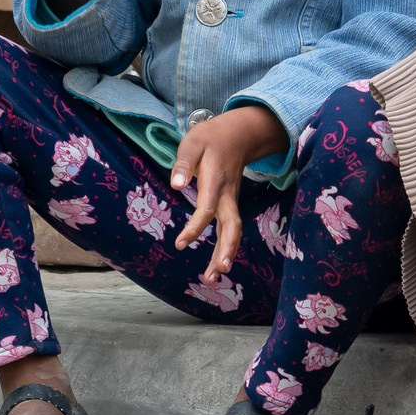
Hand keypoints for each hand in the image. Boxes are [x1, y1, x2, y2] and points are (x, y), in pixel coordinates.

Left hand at [172, 105, 287, 279]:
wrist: (239, 135)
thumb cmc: (211, 138)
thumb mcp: (193, 142)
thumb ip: (184, 163)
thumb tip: (176, 185)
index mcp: (216, 180)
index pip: (207, 208)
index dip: (195, 227)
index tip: (180, 244)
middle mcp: (227, 195)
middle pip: (232, 226)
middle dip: (227, 249)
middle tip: (218, 272)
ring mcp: (231, 201)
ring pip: (233, 231)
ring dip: (226, 255)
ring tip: (212, 279)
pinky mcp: (230, 205)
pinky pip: (230, 229)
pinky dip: (226, 248)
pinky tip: (216, 266)